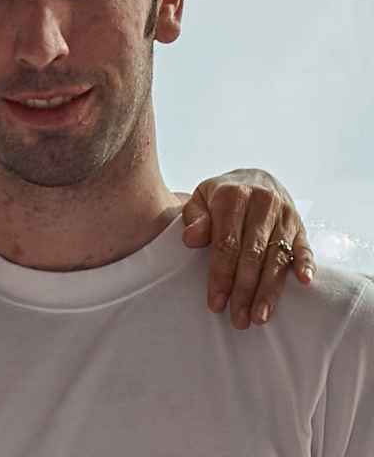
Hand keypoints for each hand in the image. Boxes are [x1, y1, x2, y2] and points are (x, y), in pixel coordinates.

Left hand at [182, 168, 316, 329]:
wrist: (251, 178)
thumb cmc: (219, 196)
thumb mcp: (199, 199)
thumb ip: (194, 218)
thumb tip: (191, 239)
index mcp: (233, 196)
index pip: (227, 244)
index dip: (221, 275)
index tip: (216, 302)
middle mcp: (262, 203)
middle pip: (253, 255)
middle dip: (244, 290)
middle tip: (238, 319)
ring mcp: (285, 215)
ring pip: (277, 257)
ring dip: (269, 290)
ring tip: (260, 316)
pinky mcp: (300, 224)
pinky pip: (305, 247)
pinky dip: (306, 264)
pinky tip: (304, 282)